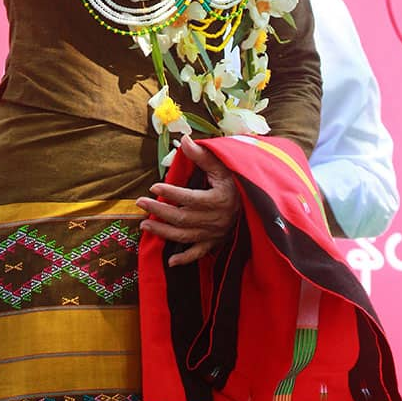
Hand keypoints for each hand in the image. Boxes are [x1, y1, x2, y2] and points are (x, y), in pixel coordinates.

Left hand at [136, 135, 239, 266]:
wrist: (261, 202)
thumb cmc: (238, 181)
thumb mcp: (223, 166)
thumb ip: (202, 155)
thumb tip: (184, 139)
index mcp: (218, 199)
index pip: (189, 198)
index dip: (170, 193)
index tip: (153, 186)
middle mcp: (215, 219)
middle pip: (182, 218)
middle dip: (159, 211)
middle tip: (140, 203)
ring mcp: (215, 233)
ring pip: (185, 236)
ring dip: (163, 232)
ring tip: (145, 225)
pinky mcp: (216, 242)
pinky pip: (199, 253)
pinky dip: (185, 259)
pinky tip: (170, 261)